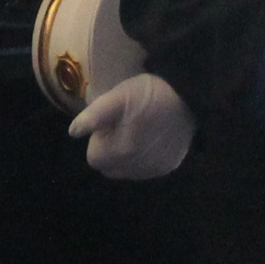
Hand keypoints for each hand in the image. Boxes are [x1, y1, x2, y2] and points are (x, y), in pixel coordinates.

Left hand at [69, 71, 194, 179]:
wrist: (191, 96)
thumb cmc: (151, 92)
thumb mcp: (119, 95)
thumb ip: (94, 115)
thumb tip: (74, 132)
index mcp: (123, 151)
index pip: (94, 159)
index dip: (98, 141)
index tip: (110, 124)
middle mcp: (138, 166)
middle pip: (109, 168)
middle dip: (110, 151)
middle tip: (123, 127)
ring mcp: (155, 169)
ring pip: (127, 171)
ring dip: (126, 157)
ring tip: (138, 131)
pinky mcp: (169, 167)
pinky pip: (145, 170)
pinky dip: (143, 159)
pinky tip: (151, 139)